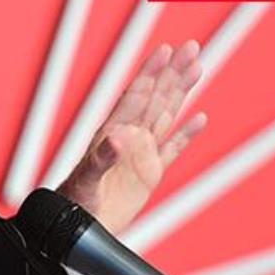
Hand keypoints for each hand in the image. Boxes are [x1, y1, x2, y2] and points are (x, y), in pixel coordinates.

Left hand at [58, 42, 205, 232]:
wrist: (79, 225)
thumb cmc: (75, 201)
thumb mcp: (86, 179)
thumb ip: (102, 158)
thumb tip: (118, 138)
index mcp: (113, 132)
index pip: (136, 95)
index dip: (151, 72)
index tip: (165, 51)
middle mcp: (129, 136)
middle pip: (156, 97)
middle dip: (173, 72)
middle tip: (191, 48)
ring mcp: (141, 152)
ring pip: (166, 115)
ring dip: (181, 92)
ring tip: (197, 69)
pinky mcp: (151, 172)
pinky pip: (172, 148)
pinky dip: (186, 134)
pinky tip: (199, 118)